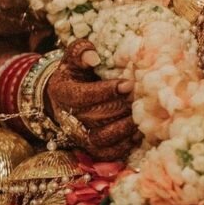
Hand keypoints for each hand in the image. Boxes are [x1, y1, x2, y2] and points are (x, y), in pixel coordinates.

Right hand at [46, 40, 137, 162]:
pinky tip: (137, 133)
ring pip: (103, 137)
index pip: (84, 95)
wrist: (65, 98)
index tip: (129, 83)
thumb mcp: (73, 57)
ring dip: (124, 127)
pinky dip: (124, 146)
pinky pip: (108, 153)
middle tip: (140, 98)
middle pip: (96, 117)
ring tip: (140, 115)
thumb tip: (94, 57)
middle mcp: (69, 118)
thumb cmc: (74, 73)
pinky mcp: (91, 149)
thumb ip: (81, 51)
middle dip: (121, 107)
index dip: (107, 91)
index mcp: (63, 92)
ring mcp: (79, 136)